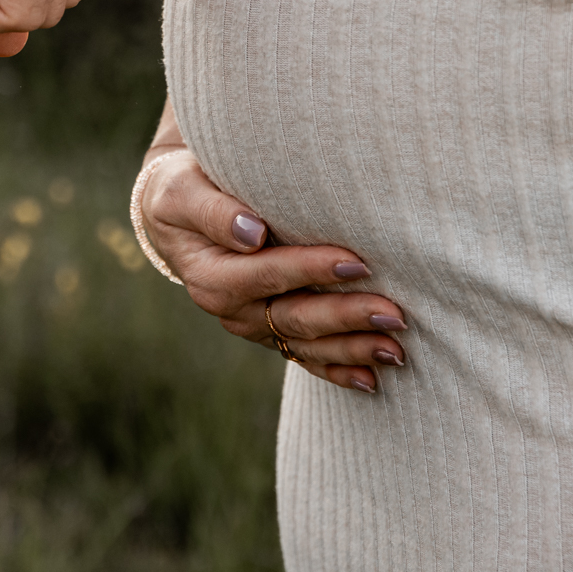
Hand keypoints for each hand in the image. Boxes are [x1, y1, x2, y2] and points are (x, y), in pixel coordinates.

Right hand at [139, 146, 407, 392]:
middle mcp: (233, 308)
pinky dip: (337, 370)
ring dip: (352, 349)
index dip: (312, 270)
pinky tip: (372, 381)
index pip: (268, 274)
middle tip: (394, 314)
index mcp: (212, 276)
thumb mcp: (184, 192)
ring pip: (305, 343)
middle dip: (346, 317)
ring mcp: (253, 325)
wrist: (177, 215)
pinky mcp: (269, 331)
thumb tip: (251, 233)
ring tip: (396, 350)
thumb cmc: (184, 190)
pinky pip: (304, 356)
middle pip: (295, 317)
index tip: (357, 263)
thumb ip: (214, 211)